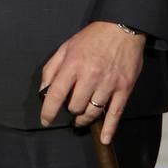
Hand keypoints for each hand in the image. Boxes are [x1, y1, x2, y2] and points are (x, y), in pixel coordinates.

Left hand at [38, 21, 145, 143]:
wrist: (122, 29)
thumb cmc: (91, 38)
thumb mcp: (66, 47)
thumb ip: (52, 68)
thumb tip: (43, 90)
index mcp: (73, 65)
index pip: (56, 94)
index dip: (48, 111)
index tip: (45, 120)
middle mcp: (90, 76)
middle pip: (75, 106)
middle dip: (70, 110)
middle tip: (71, 107)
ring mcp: (108, 84)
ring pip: (92, 112)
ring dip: (84, 118)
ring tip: (81, 118)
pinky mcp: (124, 89)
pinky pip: (115, 113)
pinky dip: (109, 129)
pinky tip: (104, 139)